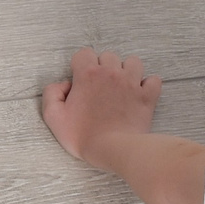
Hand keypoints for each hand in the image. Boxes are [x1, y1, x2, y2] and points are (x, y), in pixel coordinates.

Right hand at [42, 47, 161, 163]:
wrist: (112, 150)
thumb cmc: (83, 136)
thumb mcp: (54, 117)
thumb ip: (51, 94)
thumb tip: (63, 85)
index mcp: (88, 74)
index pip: (84, 54)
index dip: (80, 66)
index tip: (81, 82)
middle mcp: (111, 73)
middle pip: (108, 56)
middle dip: (103, 68)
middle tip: (99, 88)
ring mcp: (131, 83)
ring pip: (133, 62)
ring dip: (127, 71)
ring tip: (121, 87)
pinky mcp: (147, 96)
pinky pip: (153, 80)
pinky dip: (148, 85)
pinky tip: (140, 94)